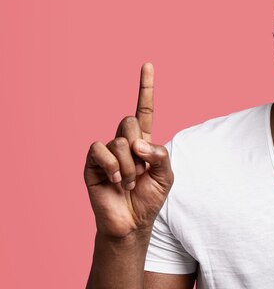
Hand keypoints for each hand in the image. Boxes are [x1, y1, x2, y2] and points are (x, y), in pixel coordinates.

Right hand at [84, 63, 173, 238]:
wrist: (132, 223)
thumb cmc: (149, 198)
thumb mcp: (166, 175)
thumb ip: (160, 154)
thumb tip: (138, 143)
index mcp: (144, 141)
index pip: (144, 108)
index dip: (145, 87)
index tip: (147, 65)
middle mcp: (124, 142)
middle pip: (129, 122)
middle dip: (138, 146)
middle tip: (140, 169)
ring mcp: (107, 152)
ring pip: (118, 140)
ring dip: (129, 165)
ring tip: (128, 181)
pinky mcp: (92, 164)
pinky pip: (100, 150)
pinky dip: (111, 166)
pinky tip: (115, 181)